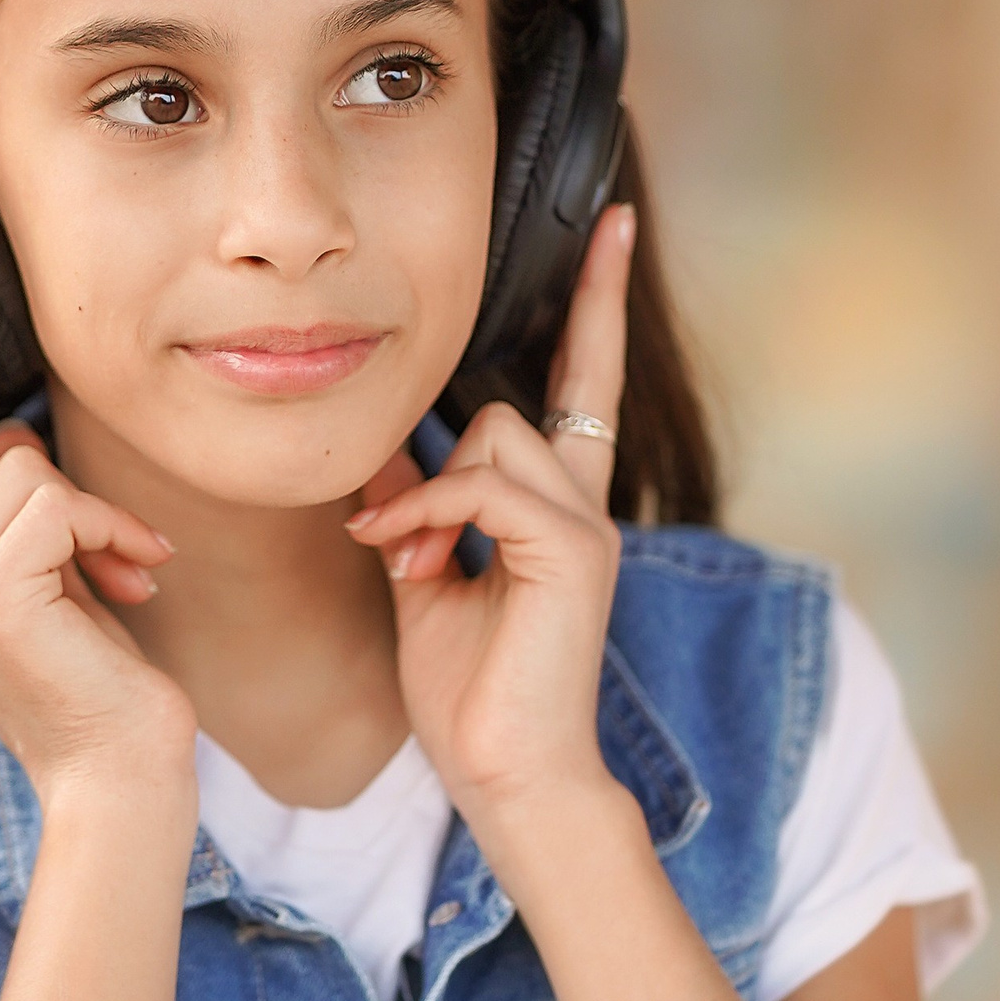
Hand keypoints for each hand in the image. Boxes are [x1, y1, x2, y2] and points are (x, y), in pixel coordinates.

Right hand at [0, 273, 196, 809]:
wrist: (121, 781)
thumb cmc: (104, 694)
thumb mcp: (58, 590)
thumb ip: (23, 523)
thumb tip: (8, 437)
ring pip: (18, 470)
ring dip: (93, 511)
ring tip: (129, 569)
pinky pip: (52, 503)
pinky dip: (108, 528)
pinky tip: (136, 575)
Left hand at [344, 204, 635, 868]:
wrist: (509, 777)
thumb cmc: (471, 696)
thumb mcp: (423, 580)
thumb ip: (415, 506)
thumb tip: (383, 452)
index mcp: (558, 509)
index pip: (585, 382)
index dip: (598, 303)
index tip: (616, 223)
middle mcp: (584, 505)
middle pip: (520, 406)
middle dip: (444, 462)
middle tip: (402, 549)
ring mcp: (587, 526)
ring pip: (499, 436)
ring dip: (429, 500)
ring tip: (408, 568)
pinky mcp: (574, 552)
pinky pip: (486, 487)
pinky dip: (433, 519)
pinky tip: (411, 568)